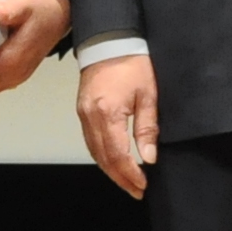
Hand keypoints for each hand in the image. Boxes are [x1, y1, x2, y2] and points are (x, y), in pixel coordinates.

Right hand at [77, 53, 159, 197]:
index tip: (142, 185)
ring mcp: (83, 114)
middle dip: (120, 178)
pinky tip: (113, 163)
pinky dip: (101, 156)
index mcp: (108, 113)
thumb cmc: (132, 62)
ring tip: (127, 182)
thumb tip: (149, 158)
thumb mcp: (148, 95)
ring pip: (94, 152)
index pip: (117, 155)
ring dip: (110, 170)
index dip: (129, 174)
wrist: (108, 40)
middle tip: (136, 191)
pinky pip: (90, 141)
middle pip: (103, 158)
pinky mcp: (82, 111)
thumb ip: (147, 128)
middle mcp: (90, 117)